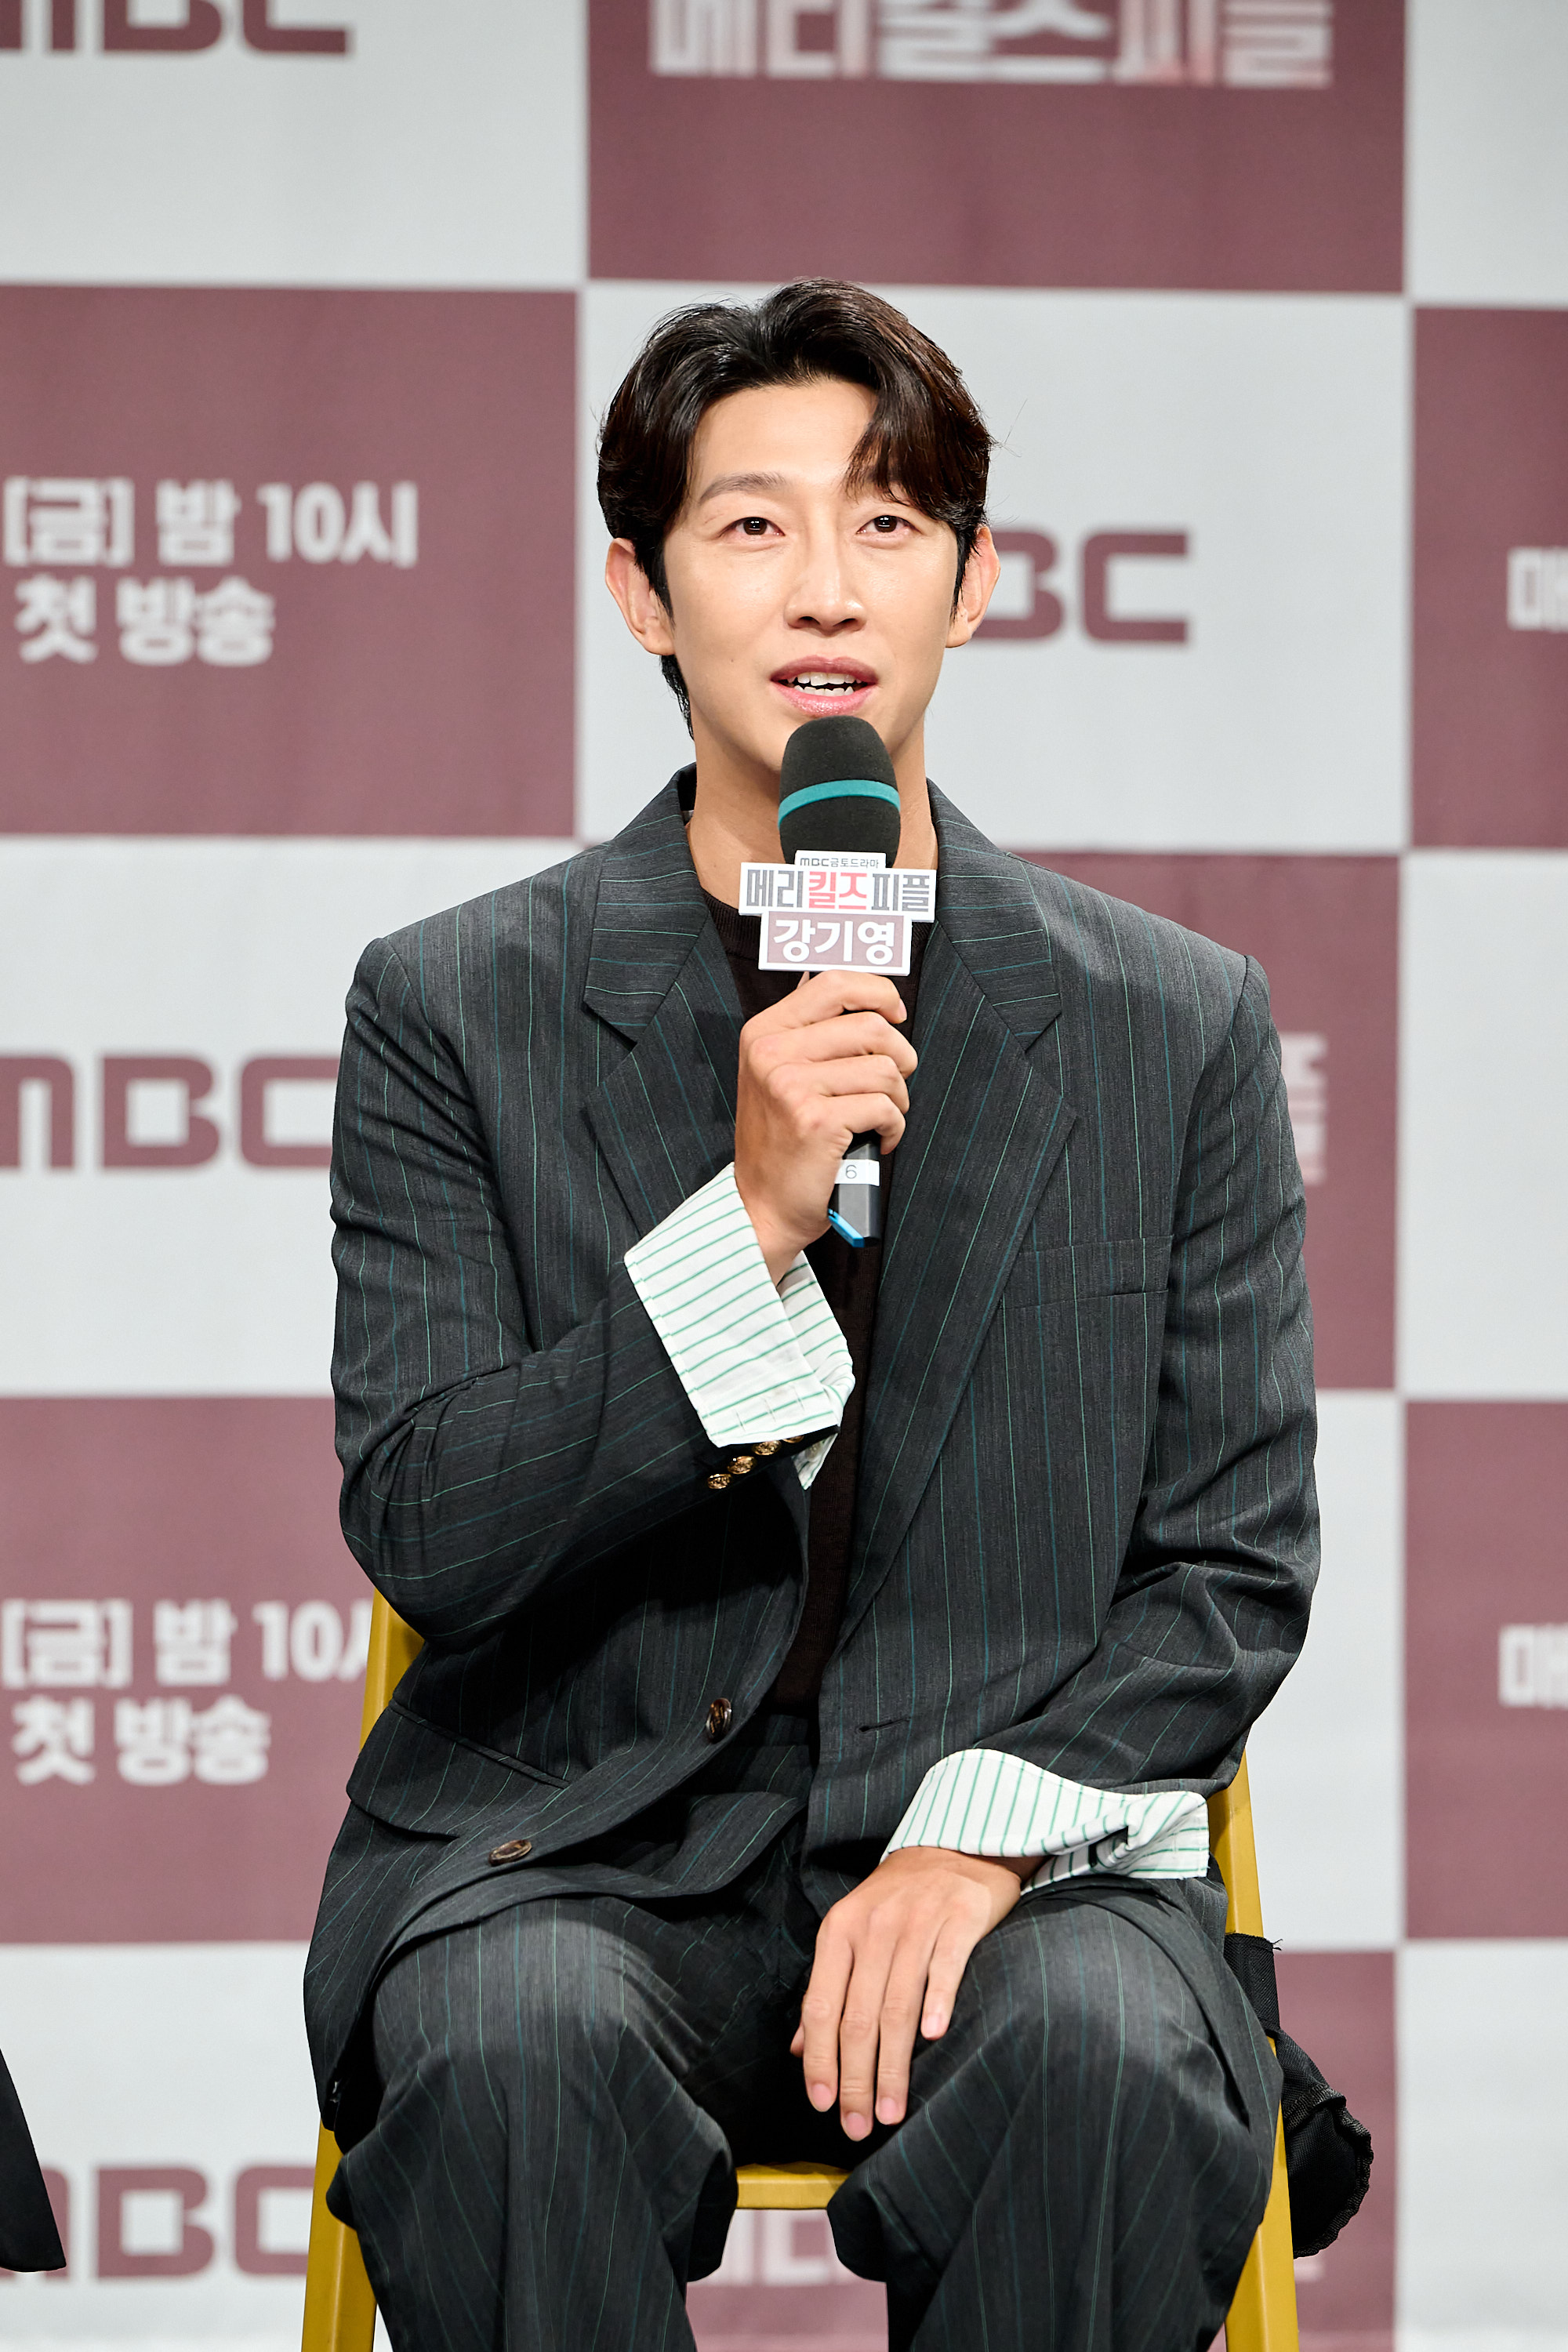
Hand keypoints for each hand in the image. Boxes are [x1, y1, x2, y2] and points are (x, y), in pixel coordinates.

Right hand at [735, 970, 916, 1282]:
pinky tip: (877, 1141)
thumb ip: (811, 1033)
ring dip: (897, 1098)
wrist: (762, 1207)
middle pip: (870, 1027)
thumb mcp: (779, 1075)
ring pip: (884, 1070)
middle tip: (893, 1084)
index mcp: (764, 1033)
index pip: (833, 983)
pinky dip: (894, 1128)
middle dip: (899, 1057)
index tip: (896, 1012)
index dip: (877, 991)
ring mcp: (790, 1086)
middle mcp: (772, 1053)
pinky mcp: (815, 1121)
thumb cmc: (783, 1141)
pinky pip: (885, 1108)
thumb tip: (858, 990)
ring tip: (879, 1118)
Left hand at [789, 1846, 1030, 2140]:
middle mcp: (873, 1927)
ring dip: (894, 2065)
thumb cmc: (896, 1903)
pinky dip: (938, 2002)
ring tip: (892, 2111)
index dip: (819, 2059)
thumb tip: (797, 2050)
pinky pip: (944, 1966)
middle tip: (859, 2126)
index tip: (823, 2105)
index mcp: (839, 1932)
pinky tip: (933, 2039)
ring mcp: (917, 1922)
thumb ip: (827, 1989)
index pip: (820, 2006)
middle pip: (858, 2016)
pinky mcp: (959, 1918)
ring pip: (898, 2005)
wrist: (952, 1849)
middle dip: (856, 2079)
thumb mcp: (850, 1935)